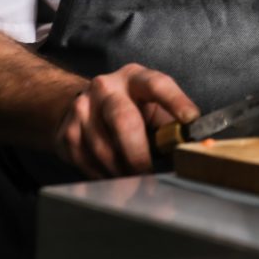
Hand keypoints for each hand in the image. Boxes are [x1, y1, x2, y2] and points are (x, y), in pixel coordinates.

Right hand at [54, 63, 197, 177]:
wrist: (84, 108)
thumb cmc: (131, 109)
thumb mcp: (152, 106)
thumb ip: (170, 124)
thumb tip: (192, 147)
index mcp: (135, 78)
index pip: (158, 85)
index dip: (176, 101)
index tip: (191, 120)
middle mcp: (106, 88)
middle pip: (124, 120)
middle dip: (139, 154)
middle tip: (150, 175)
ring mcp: (82, 108)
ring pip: (103, 148)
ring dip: (121, 171)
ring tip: (134, 180)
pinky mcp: (67, 131)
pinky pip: (86, 161)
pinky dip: (103, 175)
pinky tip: (113, 176)